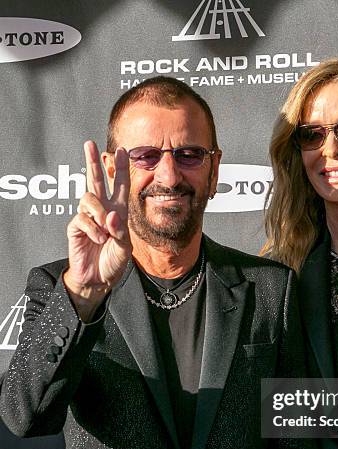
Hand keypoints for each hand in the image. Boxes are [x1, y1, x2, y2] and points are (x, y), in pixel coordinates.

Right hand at [63, 141, 131, 320]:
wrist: (99, 279)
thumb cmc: (113, 262)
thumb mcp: (124, 247)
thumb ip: (120, 231)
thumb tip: (110, 214)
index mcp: (117, 212)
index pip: (119, 186)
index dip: (121, 169)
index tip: (123, 151)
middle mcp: (102, 211)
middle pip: (95, 181)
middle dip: (93, 162)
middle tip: (89, 143)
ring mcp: (87, 218)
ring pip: (88, 198)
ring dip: (99, 212)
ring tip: (105, 230)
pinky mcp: (75, 227)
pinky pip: (82, 218)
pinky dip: (93, 229)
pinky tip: (98, 239)